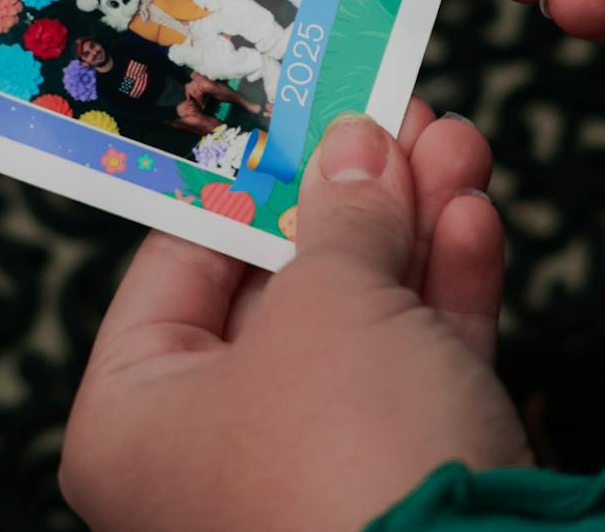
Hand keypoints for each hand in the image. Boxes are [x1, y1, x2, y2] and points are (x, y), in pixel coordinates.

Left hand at [61, 103, 525, 530]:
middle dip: (348, 196)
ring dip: (410, 227)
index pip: (173, 269)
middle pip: (276, 291)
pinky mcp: (396, 490)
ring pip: (359, 325)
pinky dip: (444, 296)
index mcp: (133, 420)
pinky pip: (413, 375)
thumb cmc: (346, 461)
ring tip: (450, 139)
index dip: (242, 184)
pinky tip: (472, 216)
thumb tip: (355, 151)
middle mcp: (204, 456)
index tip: (288, 117)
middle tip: (390, 114)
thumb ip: (339, 217)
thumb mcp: (329, 304)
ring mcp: (303, 477)